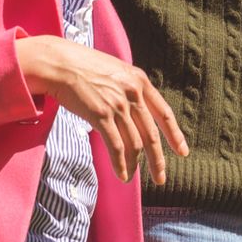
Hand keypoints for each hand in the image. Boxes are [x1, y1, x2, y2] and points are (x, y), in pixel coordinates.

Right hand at [14, 36, 188, 183]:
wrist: (59, 63)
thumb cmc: (82, 66)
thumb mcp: (115, 71)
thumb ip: (128, 89)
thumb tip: (136, 112)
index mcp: (139, 80)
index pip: (164, 113)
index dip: (174, 135)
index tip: (182, 151)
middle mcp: (133, 93)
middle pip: (151, 134)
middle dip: (157, 159)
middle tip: (160, 178)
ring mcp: (118, 104)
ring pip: (134, 144)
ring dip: (134, 165)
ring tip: (131, 176)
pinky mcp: (101, 115)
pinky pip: (116, 147)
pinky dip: (120, 164)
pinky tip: (121, 175)